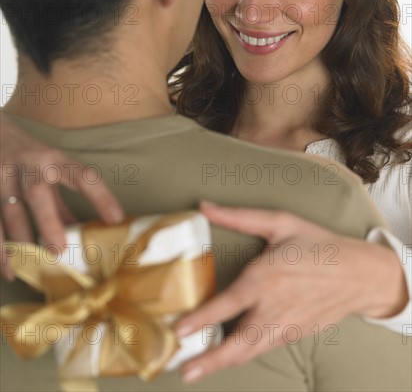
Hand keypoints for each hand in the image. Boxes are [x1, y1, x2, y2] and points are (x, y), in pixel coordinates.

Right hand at [1, 113, 123, 279]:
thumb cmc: (31, 157)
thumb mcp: (51, 171)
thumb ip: (63, 202)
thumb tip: (82, 235)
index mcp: (55, 160)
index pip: (83, 175)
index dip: (101, 196)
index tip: (116, 219)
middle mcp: (30, 166)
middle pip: (38, 193)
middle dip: (48, 222)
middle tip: (59, 250)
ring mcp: (3, 176)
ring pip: (9, 210)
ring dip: (18, 241)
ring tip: (26, 267)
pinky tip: (7, 267)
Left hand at [175, 201, 406, 382]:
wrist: (359, 273)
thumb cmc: (317, 244)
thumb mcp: (279, 222)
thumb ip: (239, 216)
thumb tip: (205, 206)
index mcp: (265, 278)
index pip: (227, 305)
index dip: (201, 320)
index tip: (178, 330)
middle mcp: (272, 308)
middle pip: (236, 344)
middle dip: (208, 361)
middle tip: (183, 370)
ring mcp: (285, 326)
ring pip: (249, 353)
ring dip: (221, 363)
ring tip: (196, 371)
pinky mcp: (294, 335)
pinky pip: (263, 348)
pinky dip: (243, 354)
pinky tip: (228, 353)